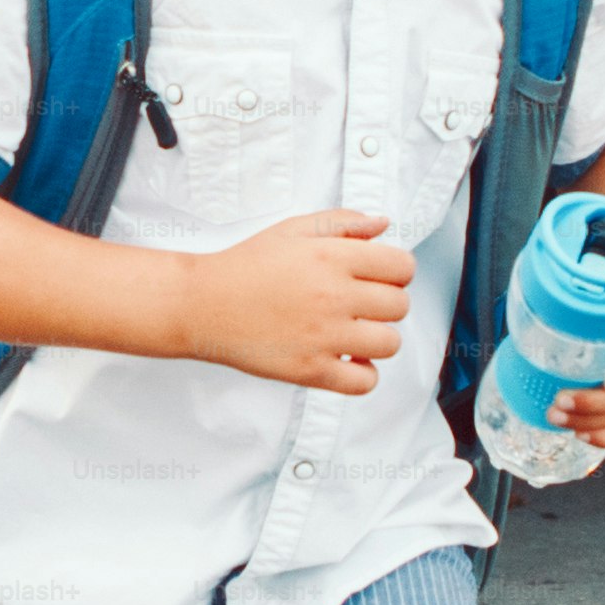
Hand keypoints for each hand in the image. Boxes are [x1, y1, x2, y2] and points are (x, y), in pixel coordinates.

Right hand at [176, 209, 416, 394]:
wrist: (202, 304)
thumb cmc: (246, 265)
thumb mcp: (293, 230)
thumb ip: (342, 222)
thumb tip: (383, 224)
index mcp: (332, 257)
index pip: (402, 267)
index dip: (397, 272)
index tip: (380, 277)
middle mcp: (333, 295)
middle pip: (400, 305)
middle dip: (387, 303)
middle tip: (362, 304)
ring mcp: (323, 336)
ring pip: (390, 343)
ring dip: (378, 338)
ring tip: (355, 332)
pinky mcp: (310, 370)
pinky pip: (365, 382)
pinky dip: (363, 374)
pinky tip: (346, 359)